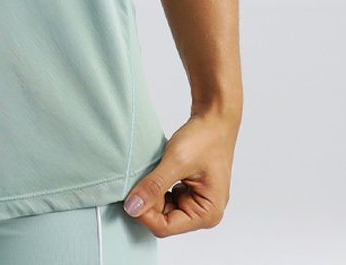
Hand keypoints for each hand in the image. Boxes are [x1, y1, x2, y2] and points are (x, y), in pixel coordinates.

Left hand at [121, 107, 239, 236]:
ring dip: (153, 193)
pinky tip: (158, 172)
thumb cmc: (205, 138)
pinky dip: (158, 187)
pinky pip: (167, 197)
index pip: (166, 227)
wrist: (215, 118)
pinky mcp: (190, 192)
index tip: (130, 196)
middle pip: (164, 219)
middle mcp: (204, 213)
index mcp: (207, 213)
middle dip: (149, 201)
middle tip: (140, 179)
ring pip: (163, 208)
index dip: (145, 214)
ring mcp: (197, 202)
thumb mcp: (176, 161)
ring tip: (152, 172)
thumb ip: (154, 186)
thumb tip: (133, 207)